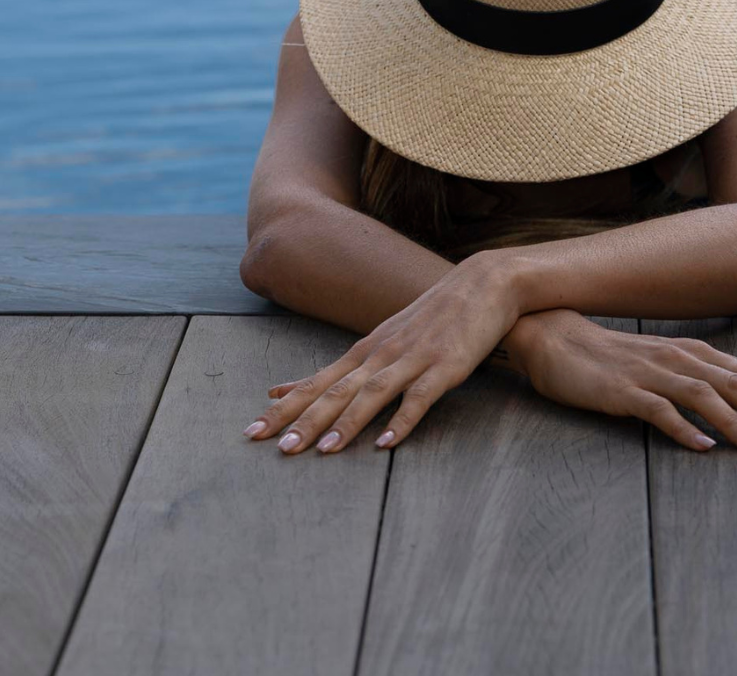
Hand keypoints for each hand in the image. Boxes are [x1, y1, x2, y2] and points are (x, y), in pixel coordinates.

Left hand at [242, 250, 524, 453]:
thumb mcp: (388, 337)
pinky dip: (401, 420)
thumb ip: (351, 366)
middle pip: (337, 391)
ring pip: (372, 394)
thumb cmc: (435, 316)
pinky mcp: (445, 367)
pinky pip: (420, 398)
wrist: (484, 283)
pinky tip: (386, 442)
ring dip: (347, 423)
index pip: (318, 382)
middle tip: (276, 448)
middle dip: (304, 420)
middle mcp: (383, 354)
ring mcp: (414, 358)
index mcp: (368, 350)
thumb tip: (304, 385)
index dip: (286, 407)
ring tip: (324, 451)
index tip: (252, 430)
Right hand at [520, 310, 736, 452]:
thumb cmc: (611, 358)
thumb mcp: (661, 364)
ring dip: (736, 422)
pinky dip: (682, 428)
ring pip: (703, 395)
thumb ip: (696, 380)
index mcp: (692, 353)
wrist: (554, 339)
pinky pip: (656, 409)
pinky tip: (701, 447)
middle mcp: (677, 359)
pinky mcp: (621, 390)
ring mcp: (649, 373)